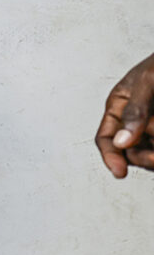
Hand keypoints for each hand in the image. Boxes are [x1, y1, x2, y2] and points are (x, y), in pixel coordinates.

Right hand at [96, 52, 153, 177]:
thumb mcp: (147, 82)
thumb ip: (134, 111)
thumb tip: (122, 140)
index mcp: (119, 106)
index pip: (106, 138)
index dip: (110, 156)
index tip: (120, 172)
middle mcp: (134, 119)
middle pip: (129, 150)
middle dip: (141, 156)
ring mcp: (151, 125)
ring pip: (147, 150)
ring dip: (153, 152)